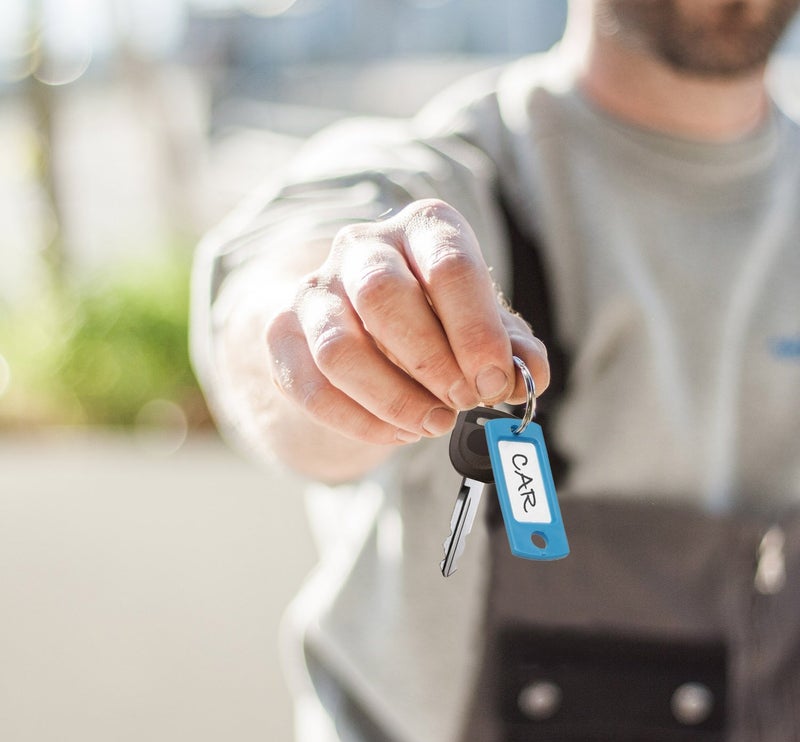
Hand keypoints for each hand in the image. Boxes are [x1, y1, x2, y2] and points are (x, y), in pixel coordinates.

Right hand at [265, 199, 549, 445]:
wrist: (364, 324)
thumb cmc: (435, 321)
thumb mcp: (481, 326)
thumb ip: (511, 349)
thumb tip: (529, 374)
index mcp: (423, 228)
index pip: (449, 265)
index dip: (475, 331)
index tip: (493, 382)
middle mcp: (363, 247)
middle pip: (383, 296)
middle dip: (430, 362)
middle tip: (462, 401)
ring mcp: (315, 290)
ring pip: (339, 349)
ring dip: (393, 399)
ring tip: (432, 423)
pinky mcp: (283, 335)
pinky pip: (312, 388)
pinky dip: (360, 422)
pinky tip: (397, 432)